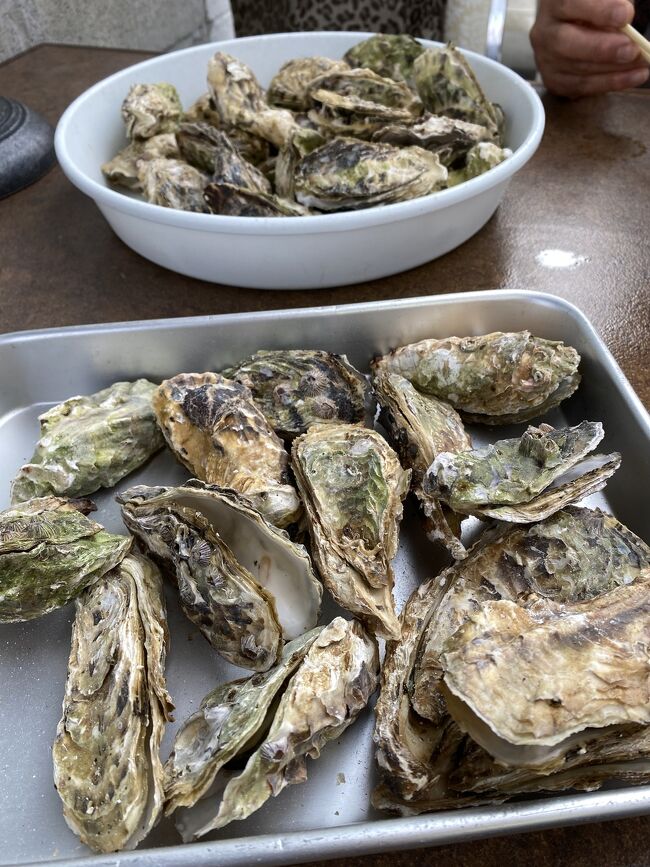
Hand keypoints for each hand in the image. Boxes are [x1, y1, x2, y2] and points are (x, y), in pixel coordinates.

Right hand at [530, 0, 649, 96]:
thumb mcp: (601, 0)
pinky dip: (608, 84)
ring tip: (641, 67)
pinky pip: (580, 86)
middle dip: (601, 49)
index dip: (599, 11)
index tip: (626, 16)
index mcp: (555, 4)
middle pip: (565, 43)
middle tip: (631, 51)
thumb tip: (625, 22)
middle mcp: (544, 32)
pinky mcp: (553, 80)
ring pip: (576, 69)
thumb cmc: (590, 9)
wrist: (570, 28)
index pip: (571, 4)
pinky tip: (631, 78)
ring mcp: (545, 59)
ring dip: (612, 71)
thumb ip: (611, 6)